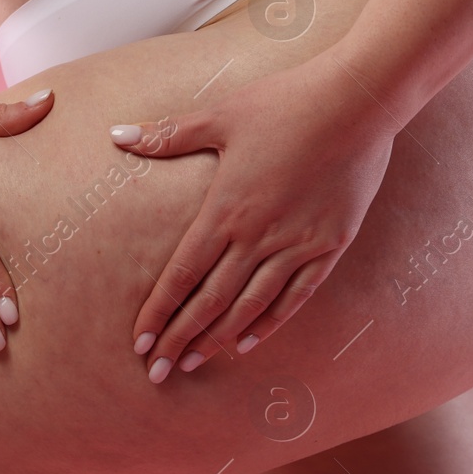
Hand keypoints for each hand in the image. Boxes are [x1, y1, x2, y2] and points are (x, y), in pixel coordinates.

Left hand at [108, 58, 400, 382]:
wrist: (356, 101)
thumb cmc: (285, 102)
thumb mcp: (221, 116)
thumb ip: (168, 134)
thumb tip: (116, 134)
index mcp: (225, 208)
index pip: (181, 274)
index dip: (158, 311)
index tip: (139, 342)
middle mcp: (257, 235)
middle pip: (209, 301)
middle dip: (179, 339)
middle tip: (156, 372)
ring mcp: (296, 244)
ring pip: (249, 306)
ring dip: (218, 339)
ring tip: (193, 363)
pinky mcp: (329, 245)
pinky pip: (295, 296)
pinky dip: (270, 323)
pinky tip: (248, 343)